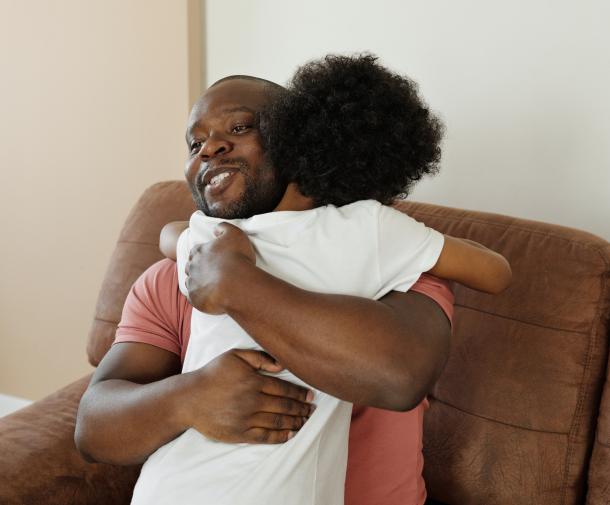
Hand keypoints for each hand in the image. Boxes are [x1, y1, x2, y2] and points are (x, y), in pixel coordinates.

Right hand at [183, 349, 314, 442]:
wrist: (189, 399)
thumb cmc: (212, 374)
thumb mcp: (234, 356)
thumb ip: (259, 357)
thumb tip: (282, 365)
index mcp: (253, 381)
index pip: (285, 388)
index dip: (300, 393)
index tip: (311, 395)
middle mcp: (252, 401)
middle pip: (285, 406)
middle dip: (301, 408)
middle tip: (312, 410)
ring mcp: (246, 419)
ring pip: (278, 422)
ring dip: (295, 422)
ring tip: (305, 421)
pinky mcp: (239, 433)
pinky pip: (265, 437)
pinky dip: (280, 437)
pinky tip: (290, 434)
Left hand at [185, 222, 255, 313]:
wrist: (237, 284)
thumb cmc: (237, 258)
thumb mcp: (235, 234)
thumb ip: (223, 227)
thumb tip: (215, 229)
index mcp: (199, 251)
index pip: (196, 251)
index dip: (203, 255)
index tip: (212, 259)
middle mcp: (192, 266)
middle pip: (191, 267)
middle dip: (198, 269)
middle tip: (212, 273)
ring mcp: (193, 283)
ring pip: (191, 283)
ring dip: (198, 283)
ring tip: (212, 286)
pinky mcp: (195, 299)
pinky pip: (194, 298)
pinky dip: (200, 297)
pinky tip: (210, 297)